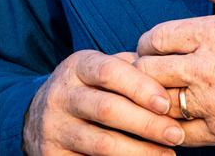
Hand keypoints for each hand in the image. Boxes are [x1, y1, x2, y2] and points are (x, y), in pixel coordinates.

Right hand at [22, 49, 184, 154]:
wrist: (38, 116)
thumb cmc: (88, 88)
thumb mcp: (101, 68)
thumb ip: (131, 68)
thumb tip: (169, 78)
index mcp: (77, 67)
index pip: (109, 72)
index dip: (140, 87)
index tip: (166, 103)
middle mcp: (61, 95)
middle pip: (107, 109)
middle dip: (147, 124)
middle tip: (175, 134)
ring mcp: (53, 127)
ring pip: (101, 143)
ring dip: (139, 152)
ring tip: (168, 154)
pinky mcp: (52, 155)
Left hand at [134, 0, 214, 148]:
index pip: (157, 37)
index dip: (147, 42)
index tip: (151, 46)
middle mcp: (210, 68)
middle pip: (149, 70)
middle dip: (144, 68)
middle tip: (149, 70)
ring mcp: (214, 104)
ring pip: (160, 103)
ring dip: (154, 98)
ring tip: (158, 94)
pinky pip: (179, 133)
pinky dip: (170, 126)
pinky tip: (175, 118)